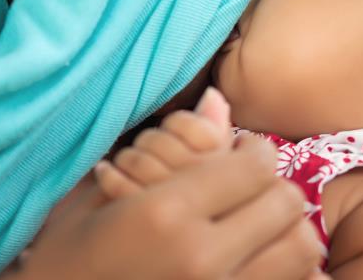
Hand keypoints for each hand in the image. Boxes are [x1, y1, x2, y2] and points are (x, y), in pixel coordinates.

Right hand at [18, 89, 327, 278]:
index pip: (255, 165)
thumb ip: (165, 149)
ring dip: (289, 231)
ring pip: (301, 250)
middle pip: (285, 204)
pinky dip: (291, 273)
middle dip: (275, 188)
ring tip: (262, 228)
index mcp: (166, 214)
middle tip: (254, 189)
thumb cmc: (61, 261)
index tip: (243, 152)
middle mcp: (203, 257)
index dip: (255, 151)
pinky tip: (263, 262)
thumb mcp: (97, 198)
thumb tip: (217, 100)